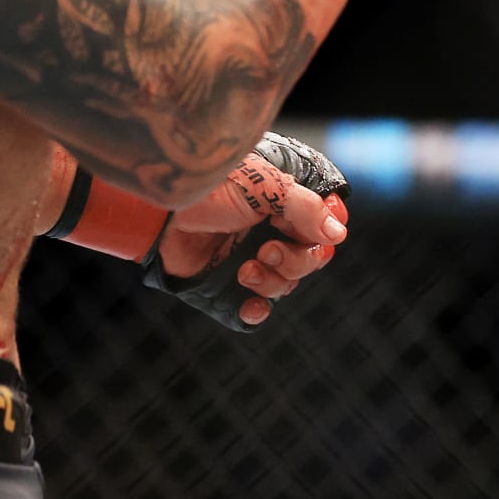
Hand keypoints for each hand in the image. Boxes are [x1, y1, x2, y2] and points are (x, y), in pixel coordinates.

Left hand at [143, 132, 349, 330]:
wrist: (159, 212)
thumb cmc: (210, 187)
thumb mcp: (265, 188)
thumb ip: (305, 209)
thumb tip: (339, 234)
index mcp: (286, 206)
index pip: (324, 229)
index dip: (323, 238)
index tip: (315, 237)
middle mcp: (273, 233)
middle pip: (310, 262)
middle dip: (294, 262)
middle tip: (265, 249)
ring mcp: (251, 259)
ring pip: (285, 285)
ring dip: (271, 282)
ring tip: (244, 268)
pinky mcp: (227, 285)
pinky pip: (254, 309)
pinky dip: (256, 311)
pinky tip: (250, 305)